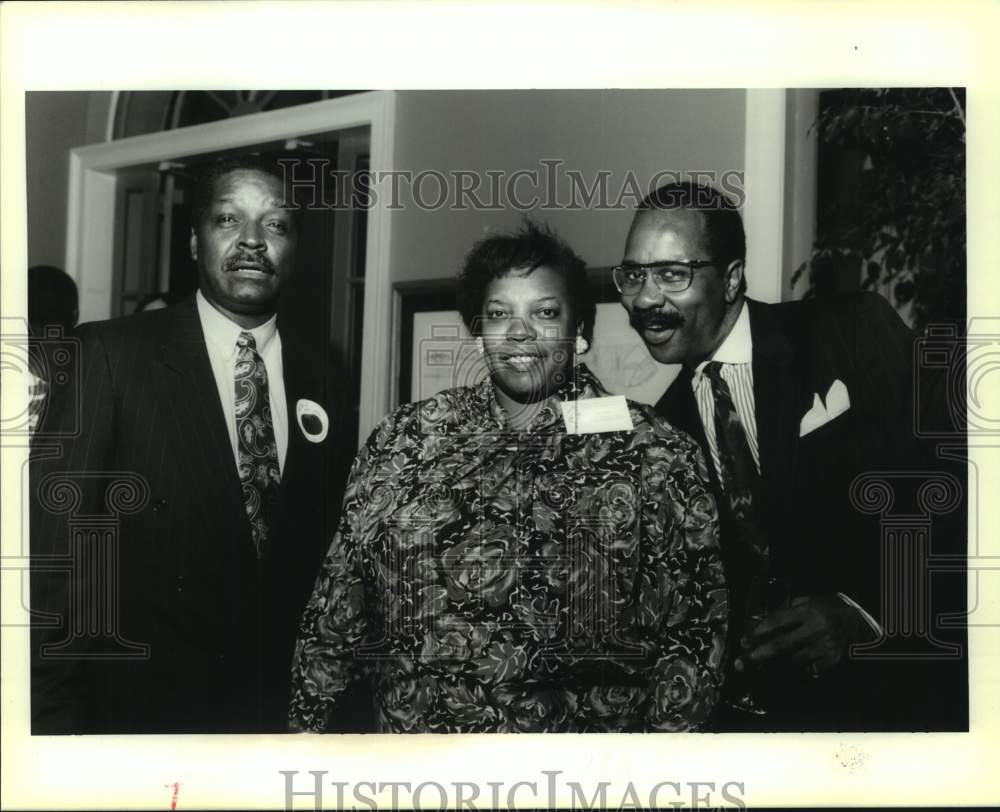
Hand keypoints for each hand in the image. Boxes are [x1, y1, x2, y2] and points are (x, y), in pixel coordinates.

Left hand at [734, 594, 869, 677]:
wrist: (858, 620)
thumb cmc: (828, 608)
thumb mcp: (809, 601)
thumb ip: (788, 610)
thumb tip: (761, 622)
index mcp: (808, 610)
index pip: (778, 621)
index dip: (759, 631)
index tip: (744, 640)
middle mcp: (816, 628)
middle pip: (781, 645)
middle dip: (758, 654)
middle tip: (741, 664)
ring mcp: (825, 646)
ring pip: (793, 659)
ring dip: (774, 664)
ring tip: (759, 666)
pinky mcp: (833, 659)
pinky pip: (809, 668)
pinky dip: (798, 668)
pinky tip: (788, 667)